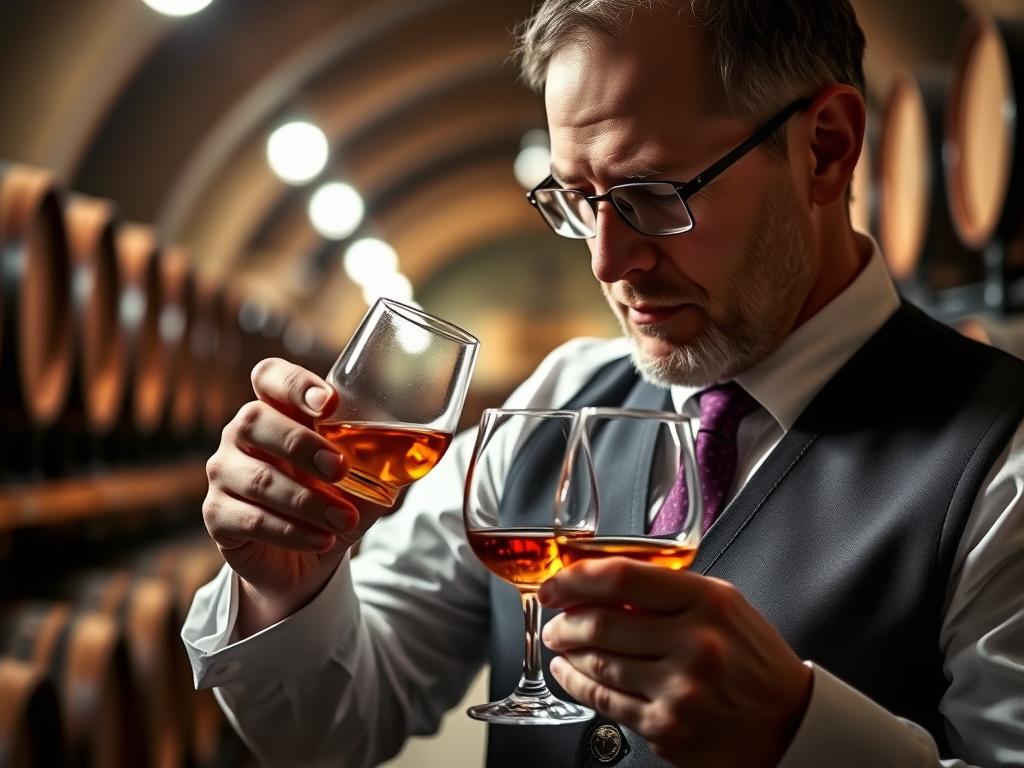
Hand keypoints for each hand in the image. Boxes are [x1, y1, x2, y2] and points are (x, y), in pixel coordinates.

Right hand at [203, 358, 383, 635]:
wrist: (306, 555)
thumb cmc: (335, 499)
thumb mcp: (364, 475)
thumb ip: (384, 454)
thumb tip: (434, 442)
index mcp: (275, 408)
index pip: (269, 376)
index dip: (294, 382)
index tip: (329, 402)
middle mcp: (241, 433)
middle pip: (254, 420)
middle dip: (302, 445)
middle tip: (341, 469)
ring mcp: (224, 473)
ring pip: (257, 478)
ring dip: (307, 501)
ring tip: (344, 521)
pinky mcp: (217, 515)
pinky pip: (250, 520)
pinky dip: (292, 531)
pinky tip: (322, 540)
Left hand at [538, 559, 812, 767]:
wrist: (789, 724)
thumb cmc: (753, 660)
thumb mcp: (724, 606)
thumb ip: (669, 592)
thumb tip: (602, 584)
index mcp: (709, 602)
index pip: (624, 578)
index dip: (578, 578)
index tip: (558, 582)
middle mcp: (695, 644)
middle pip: (601, 623)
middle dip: (564, 619)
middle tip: (554, 617)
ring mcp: (679, 689)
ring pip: (597, 663)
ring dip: (566, 651)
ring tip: (559, 642)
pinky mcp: (667, 728)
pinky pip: (606, 701)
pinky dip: (578, 684)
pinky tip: (569, 673)